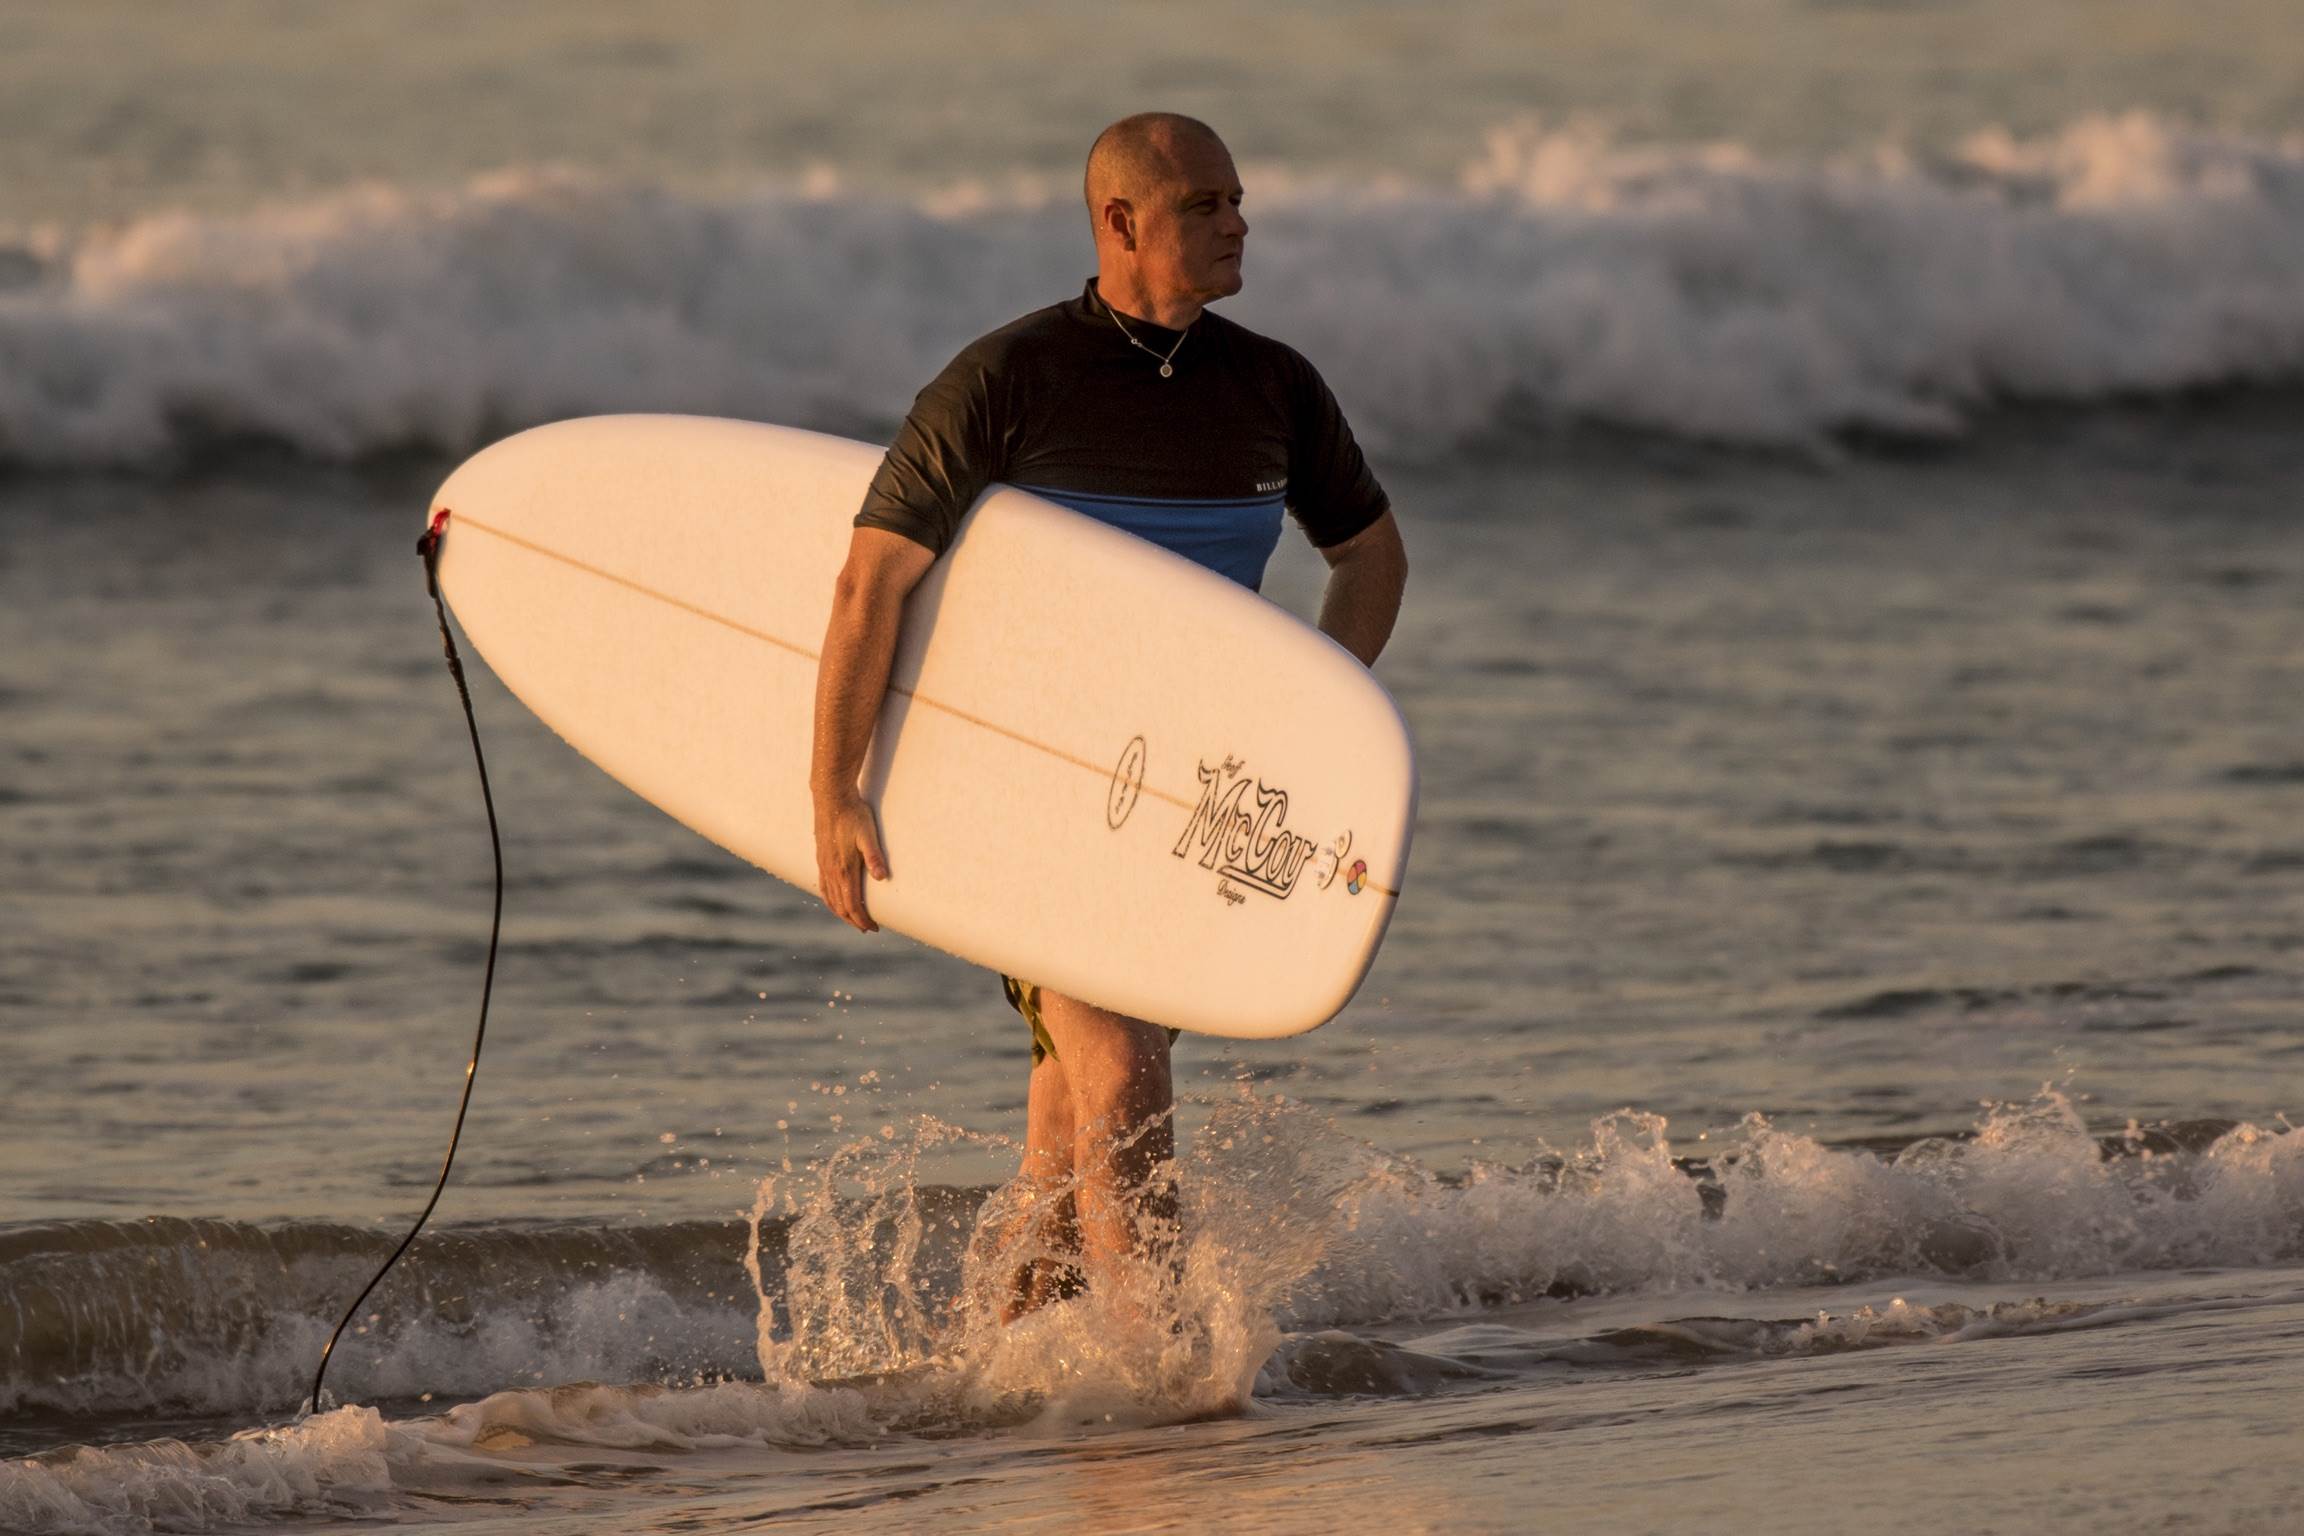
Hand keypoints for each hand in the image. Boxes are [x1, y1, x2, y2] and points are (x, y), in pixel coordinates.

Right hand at [813, 786, 889, 932]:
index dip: (862, 919)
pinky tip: (835, 899)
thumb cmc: (853, 814)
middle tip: (867, 928)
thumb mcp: (868, 834)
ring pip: (830, 898)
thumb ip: (874, 856)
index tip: (873, 927)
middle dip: (853, 920)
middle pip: (840, 906)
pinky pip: (823, 886)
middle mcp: (831, 871)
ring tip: (853, 919)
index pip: (852, 904)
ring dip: (841, 912)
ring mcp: (823, 865)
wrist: (831, 797)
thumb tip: (882, 877)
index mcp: (844, 869)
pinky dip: (830, 899)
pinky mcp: (821, 858)